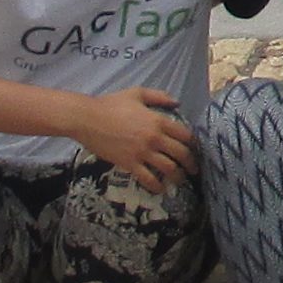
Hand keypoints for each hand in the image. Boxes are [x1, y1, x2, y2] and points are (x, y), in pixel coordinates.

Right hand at [71, 87, 196, 191]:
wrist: (87, 118)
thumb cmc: (111, 104)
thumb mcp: (137, 94)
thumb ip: (159, 97)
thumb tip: (177, 103)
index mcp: (159, 121)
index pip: (185, 135)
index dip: (194, 144)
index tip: (196, 150)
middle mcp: (154, 138)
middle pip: (181, 154)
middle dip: (191, 164)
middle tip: (194, 170)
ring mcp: (142, 152)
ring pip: (169, 168)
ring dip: (178, 177)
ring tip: (180, 181)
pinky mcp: (129, 163)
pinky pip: (148, 178)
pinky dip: (157, 186)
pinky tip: (160, 189)